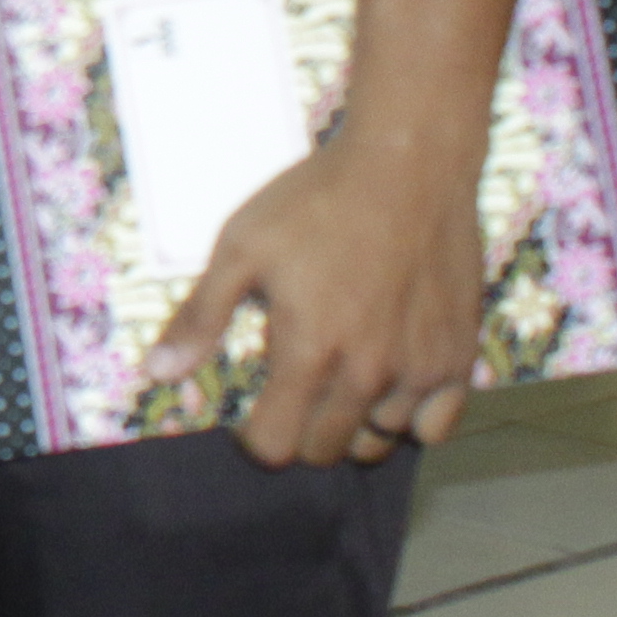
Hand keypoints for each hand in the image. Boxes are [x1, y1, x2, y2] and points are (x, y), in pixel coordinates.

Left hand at [136, 132, 487, 468]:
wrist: (409, 166)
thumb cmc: (315, 202)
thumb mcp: (240, 247)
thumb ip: (200, 317)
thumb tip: (157, 374)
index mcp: (309, 350)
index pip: (277, 446)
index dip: (254, 439)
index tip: (251, 414)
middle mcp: (368, 372)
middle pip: (325, 450)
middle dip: (299, 432)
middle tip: (293, 389)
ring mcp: (420, 369)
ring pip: (379, 441)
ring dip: (352, 426)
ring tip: (338, 380)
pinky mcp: (459, 357)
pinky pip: (435, 427)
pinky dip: (410, 418)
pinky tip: (390, 383)